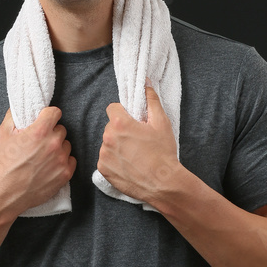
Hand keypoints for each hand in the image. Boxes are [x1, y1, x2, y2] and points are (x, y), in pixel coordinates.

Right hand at [0, 105, 76, 214]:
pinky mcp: (65, 174)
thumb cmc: (3, 165)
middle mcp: (54, 144)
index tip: (44, 120)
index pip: (55, 112)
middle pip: (61, 129)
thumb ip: (13, 117)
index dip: (48, 115)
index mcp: (40, 131)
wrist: (5, 193)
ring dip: (58, 148)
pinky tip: (50, 166)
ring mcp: (61, 160)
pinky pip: (71, 161)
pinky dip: (63, 162)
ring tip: (44, 156)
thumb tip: (19, 109)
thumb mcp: (2, 135)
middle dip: (51, 133)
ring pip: (66, 145)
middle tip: (40, 142)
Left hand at [97, 85, 180, 203]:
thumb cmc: (163, 153)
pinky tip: (129, 166)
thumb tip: (145, 83)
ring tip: (134, 155)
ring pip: (108, 144)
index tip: (132, 121)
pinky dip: (114, 162)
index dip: (123, 113)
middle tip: (137, 141)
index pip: (112, 109)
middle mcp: (108, 138)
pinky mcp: (103, 170)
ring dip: (117, 147)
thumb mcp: (161, 123)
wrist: (163, 184)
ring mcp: (104, 155)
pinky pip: (105, 160)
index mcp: (120, 124)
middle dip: (121, 131)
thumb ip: (151, 100)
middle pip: (110, 127)